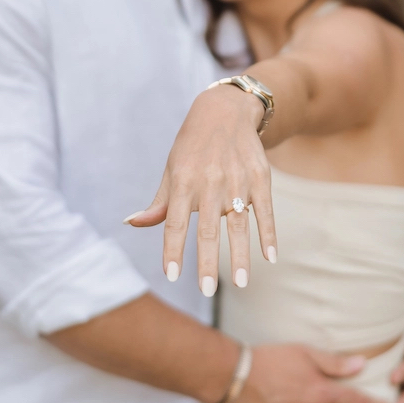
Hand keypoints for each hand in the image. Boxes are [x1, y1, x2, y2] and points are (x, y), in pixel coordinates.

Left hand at [126, 85, 273, 290]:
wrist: (225, 111)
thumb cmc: (192, 149)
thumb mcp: (171, 170)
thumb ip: (159, 204)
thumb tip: (132, 224)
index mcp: (183, 182)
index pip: (175, 223)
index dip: (173, 250)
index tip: (171, 276)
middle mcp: (210, 183)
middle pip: (208, 229)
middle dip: (208, 262)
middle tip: (206, 291)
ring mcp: (237, 180)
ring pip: (239, 224)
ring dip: (241, 256)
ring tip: (242, 283)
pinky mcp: (260, 177)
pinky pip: (265, 210)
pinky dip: (269, 234)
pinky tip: (270, 257)